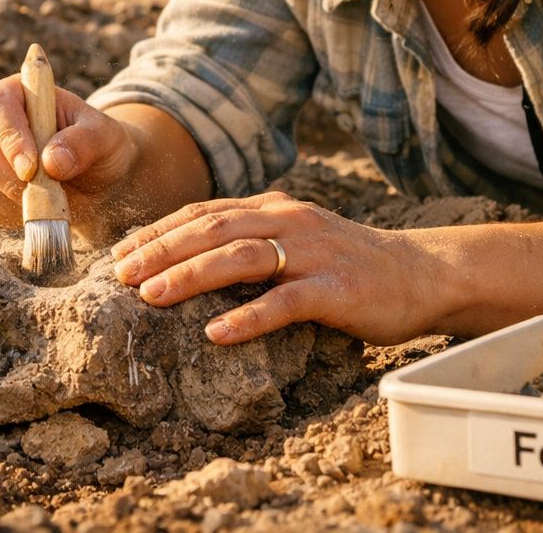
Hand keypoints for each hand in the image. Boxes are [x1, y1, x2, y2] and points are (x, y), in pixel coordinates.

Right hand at [0, 73, 138, 230]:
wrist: (98, 182)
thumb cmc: (100, 148)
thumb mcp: (105, 137)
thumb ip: (84, 141)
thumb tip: (52, 160)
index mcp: (18, 94)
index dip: (10, 138)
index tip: (31, 169)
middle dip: (7, 175)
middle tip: (43, 192)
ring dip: (8, 198)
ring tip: (48, 200)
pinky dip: (8, 215)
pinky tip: (37, 209)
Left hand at [110, 191, 436, 345]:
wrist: (422, 274)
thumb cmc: (350, 263)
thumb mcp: (296, 238)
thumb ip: (252, 239)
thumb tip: (188, 259)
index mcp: (274, 208)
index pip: (204, 213)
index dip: (158, 231)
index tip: (120, 254)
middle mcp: (289, 222)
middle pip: (212, 230)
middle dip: (161, 251)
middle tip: (121, 276)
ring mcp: (313, 254)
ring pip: (240, 258)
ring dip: (190, 276)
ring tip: (152, 297)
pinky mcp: (335, 290)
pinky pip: (284, 303)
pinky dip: (247, 318)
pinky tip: (215, 334)